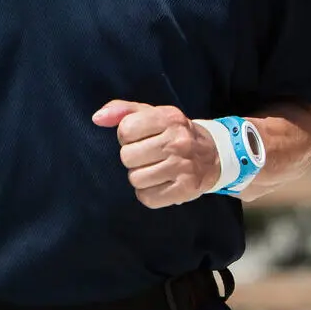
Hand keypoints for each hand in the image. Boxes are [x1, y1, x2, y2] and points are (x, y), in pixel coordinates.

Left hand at [92, 101, 219, 207]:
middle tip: (149, 156)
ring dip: (140, 177)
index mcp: (169, 117)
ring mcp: (183, 166)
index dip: (127, 137)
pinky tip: (161, 183)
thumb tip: (97, 118)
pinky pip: (147, 197)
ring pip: (135, 178)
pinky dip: (149, 193)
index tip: (141, 138)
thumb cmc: (174, 134)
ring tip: (155, 170)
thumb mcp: (153, 115)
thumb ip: (123, 111)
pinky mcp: (185, 189)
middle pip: (127, 156)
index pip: (126, 129)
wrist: (214, 155)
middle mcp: (178, 141)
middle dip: (133, 158)